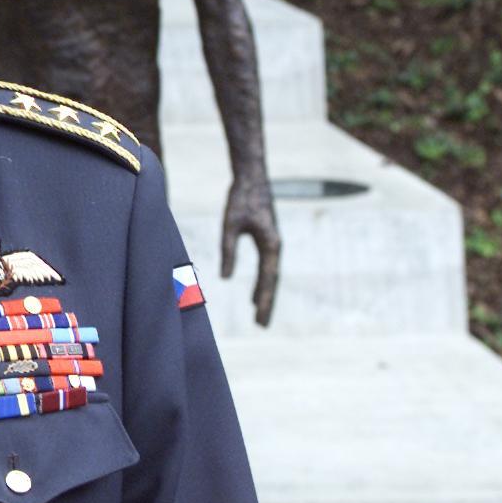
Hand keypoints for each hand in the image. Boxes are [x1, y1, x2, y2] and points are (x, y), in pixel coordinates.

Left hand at [221, 174, 279, 327]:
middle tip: (262, 326)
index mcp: (270, 244)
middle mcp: (275, 246)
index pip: (267, 278)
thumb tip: (226, 278)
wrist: (252, 177)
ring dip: (265, 294)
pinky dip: (263, 282)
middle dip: (266, 303)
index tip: (260, 318)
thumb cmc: (240, 198)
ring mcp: (273, 243)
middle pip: (272, 281)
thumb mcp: (230, 225)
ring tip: (259, 315)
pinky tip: (255, 294)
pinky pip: (266, 267)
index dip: (264, 300)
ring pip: (270, 275)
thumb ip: (228, 251)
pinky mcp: (267, 239)